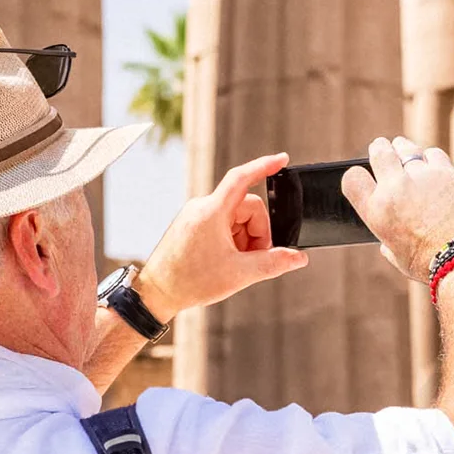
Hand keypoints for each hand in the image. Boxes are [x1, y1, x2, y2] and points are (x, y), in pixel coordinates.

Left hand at [137, 153, 307, 316]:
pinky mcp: (193, 226)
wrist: (156, 293)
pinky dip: (233, 240)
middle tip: (254, 259)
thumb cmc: (190, 281)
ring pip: (237, 218)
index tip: (282, 160)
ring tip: (237, 264)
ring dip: (245, 239)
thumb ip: (273, 263)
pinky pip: (223, 224)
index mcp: (212, 211)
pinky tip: (227, 260)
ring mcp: (196, 216)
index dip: (265, 166)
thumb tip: (297, 257)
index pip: (243, 178)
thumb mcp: (239, 274)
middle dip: (258, 233)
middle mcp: (203, 207)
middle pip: (247, 208)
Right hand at [341, 137, 453, 282]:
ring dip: (404, 148)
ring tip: (404, 148)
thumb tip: (386, 244)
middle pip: (379, 152)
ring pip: (407, 148)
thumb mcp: (399, 258)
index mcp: (376, 212)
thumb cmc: (431, 265)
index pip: (352, 179)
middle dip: (380, 148)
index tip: (363, 174)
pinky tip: (433, 164)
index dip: (356, 174)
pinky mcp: (445, 172)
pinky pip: (433, 154)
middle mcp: (394, 190)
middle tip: (382, 147)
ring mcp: (420, 177)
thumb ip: (389, 244)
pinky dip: (431, 158)